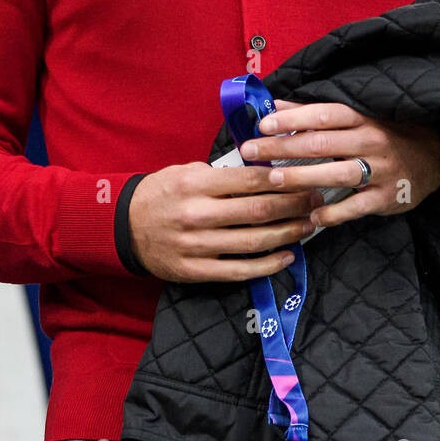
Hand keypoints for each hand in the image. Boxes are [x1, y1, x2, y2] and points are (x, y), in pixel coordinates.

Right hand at [127, 160, 325, 282]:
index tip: (303, 174)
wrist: (124, 227)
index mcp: (196, 185)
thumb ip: (222, 173)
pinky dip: (267, 265)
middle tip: (315, 199)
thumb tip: (265, 169)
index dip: (281, 178)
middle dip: (293, 205)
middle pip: (258, 211)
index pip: (248, 180)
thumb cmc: (163, 193)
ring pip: (253, 242)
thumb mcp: (187, 172)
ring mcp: (197, 247)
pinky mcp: (196, 271)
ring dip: (287, 234)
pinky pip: (239, 271)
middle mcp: (197, 215)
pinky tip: (287, 255)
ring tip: (308, 225)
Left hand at [237, 99, 439, 228]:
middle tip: (251, 151)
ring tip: (273, 181)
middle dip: (283, 148)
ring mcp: (381, 170)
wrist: (434, 157)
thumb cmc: (384, 134)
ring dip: (303, 178)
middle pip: (322, 144)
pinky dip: (335, 212)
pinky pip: (357, 206)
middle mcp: (371, 141)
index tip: (263, 124)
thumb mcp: (357, 117)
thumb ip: (315, 114)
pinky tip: (312, 215)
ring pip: (337, 174)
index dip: (293, 118)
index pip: (324, 115)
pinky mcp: (386, 196)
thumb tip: (274, 106)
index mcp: (362, 118)